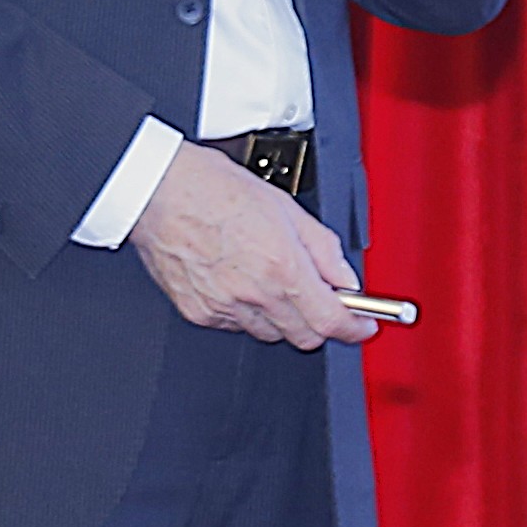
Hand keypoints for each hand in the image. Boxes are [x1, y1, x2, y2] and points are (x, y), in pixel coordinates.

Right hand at [127, 143, 377, 350]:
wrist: (161, 192)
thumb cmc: (216, 190)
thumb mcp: (287, 208)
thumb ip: (324, 249)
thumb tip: (346, 279)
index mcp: (281, 267)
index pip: (331, 320)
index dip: (355, 328)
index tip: (365, 326)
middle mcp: (255, 294)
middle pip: (305, 336)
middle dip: (320, 321)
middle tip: (321, 297)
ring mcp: (225, 308)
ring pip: (271, 333)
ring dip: (283, 316)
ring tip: (271, 277)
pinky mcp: (200, 314)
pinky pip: (237, 326)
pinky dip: (249, 312)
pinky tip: (242, 281)